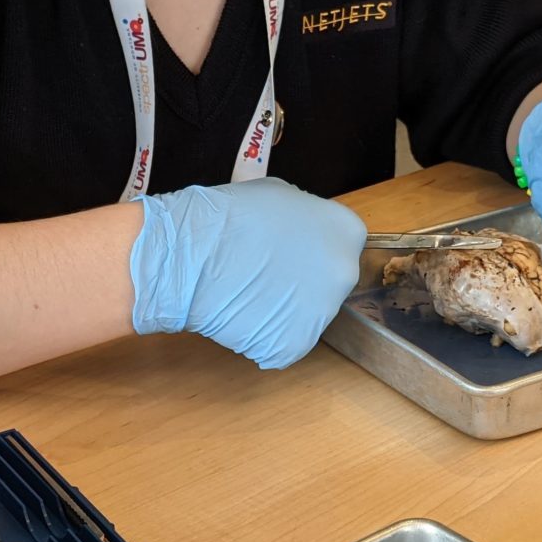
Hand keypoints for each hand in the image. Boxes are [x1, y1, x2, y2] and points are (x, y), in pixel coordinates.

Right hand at [130, 177, 366, 368]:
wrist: (194, 252)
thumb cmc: (233, 215)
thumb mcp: (280, 195)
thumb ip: (306, 217)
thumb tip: (304, 231)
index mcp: (347, 233)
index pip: (339, 246)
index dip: (311, 249)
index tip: (288, 251)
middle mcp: (344, 275)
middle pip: (327, 284)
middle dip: (301, 282)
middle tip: (265, 274)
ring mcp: (321, 315)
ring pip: (304, 317)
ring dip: (281, 310)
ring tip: (246, 293)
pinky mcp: (294, 346)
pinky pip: (281, 344)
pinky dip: (262, 335)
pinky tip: (240, 314)